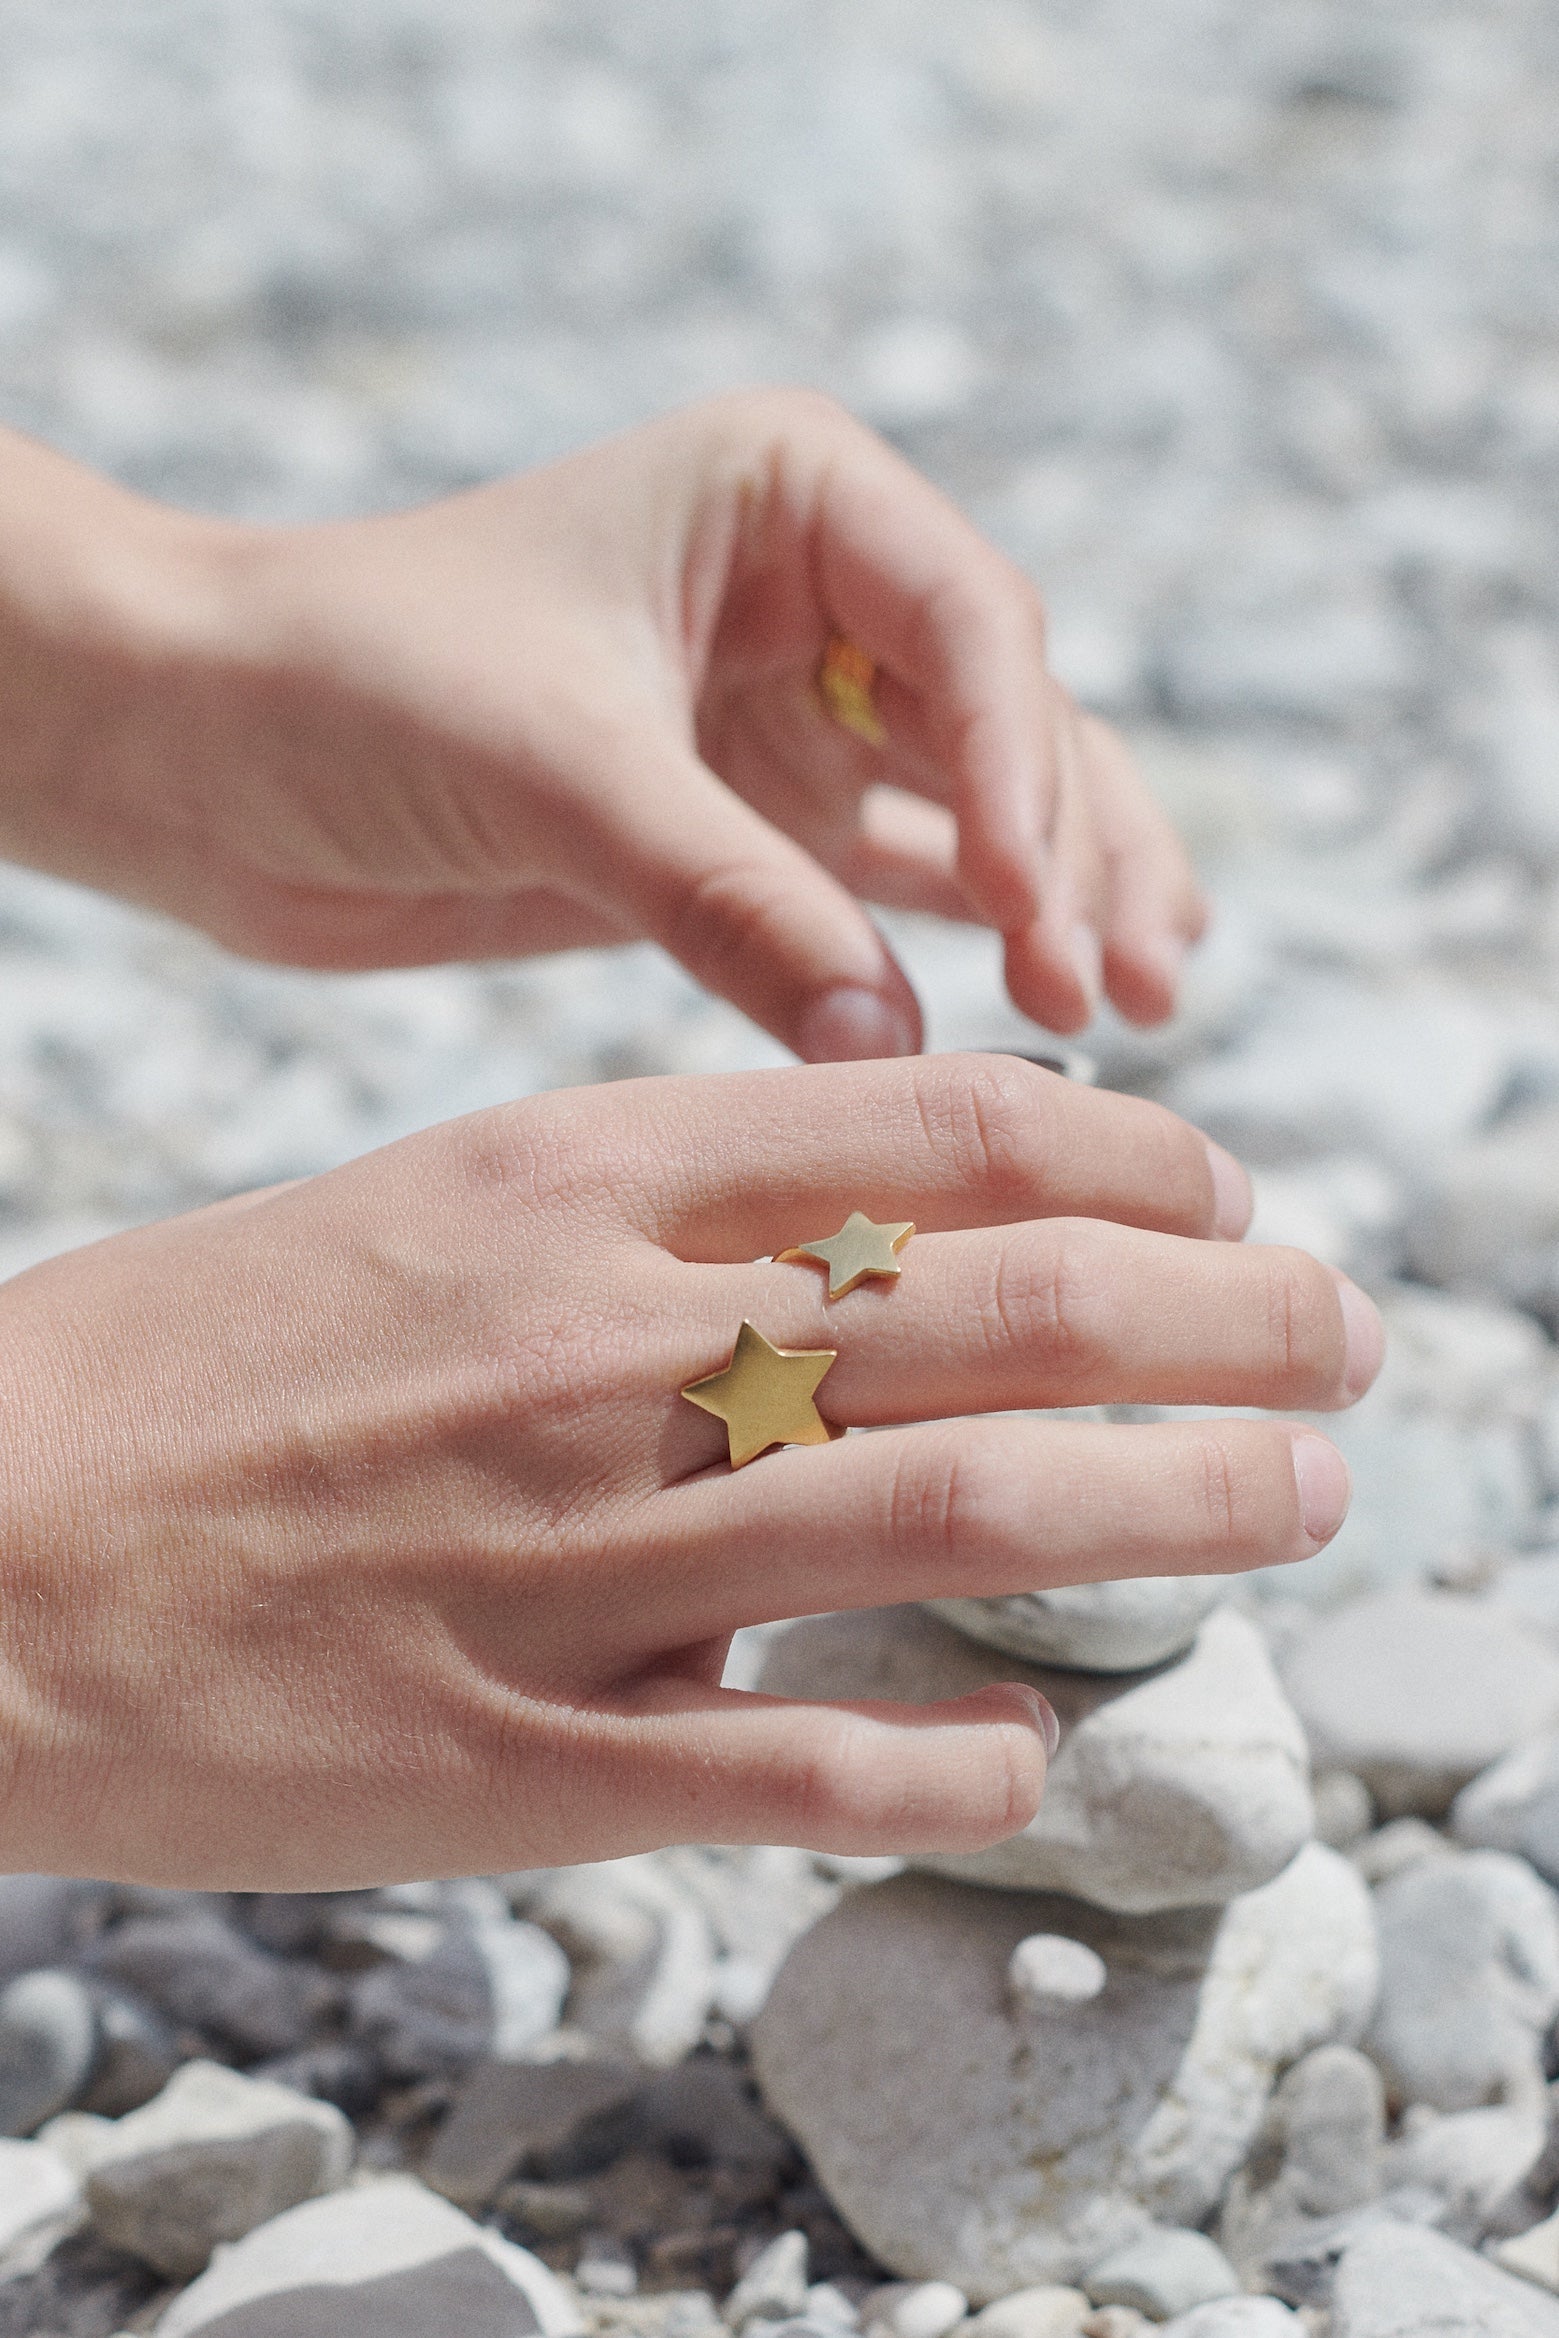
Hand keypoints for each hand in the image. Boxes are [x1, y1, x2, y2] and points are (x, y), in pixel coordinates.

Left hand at [0, 394, 1202, 1049]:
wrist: (206, 750)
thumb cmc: (352, 682)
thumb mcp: (559, 771)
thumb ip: (731, 899)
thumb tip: (895, 1044)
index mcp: (785, 495)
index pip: (968, 625)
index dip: (1026, 773)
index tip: (1040, 915)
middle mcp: (811, 595)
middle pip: (1009, 717)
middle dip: (1070, 851)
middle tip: (1117, 993)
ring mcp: (788, 714)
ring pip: (981, 801)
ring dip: (1062, 893)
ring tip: (1143, 999)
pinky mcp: (752, 824)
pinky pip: (898, 880)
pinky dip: (972, 936)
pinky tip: (1057, 995)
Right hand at [0, 1058, 1375, 1888]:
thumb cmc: (204, 1359)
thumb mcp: (440, 1202)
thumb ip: (662, 1209)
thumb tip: (892, 1229)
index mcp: (572, 1180)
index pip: (933, 1124)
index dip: (1131, 1146)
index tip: (1222, 1183)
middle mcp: (601, 1347)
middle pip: (1001, 1307)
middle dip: (1223, 1310)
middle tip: (1345, 1336)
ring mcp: (569, 1558)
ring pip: (954, 1516)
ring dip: (1170, 1505)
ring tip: (1295, 1493)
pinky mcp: (514, 1760)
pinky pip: (794, 1766)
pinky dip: (953, 1757)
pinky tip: (1037, 1752)